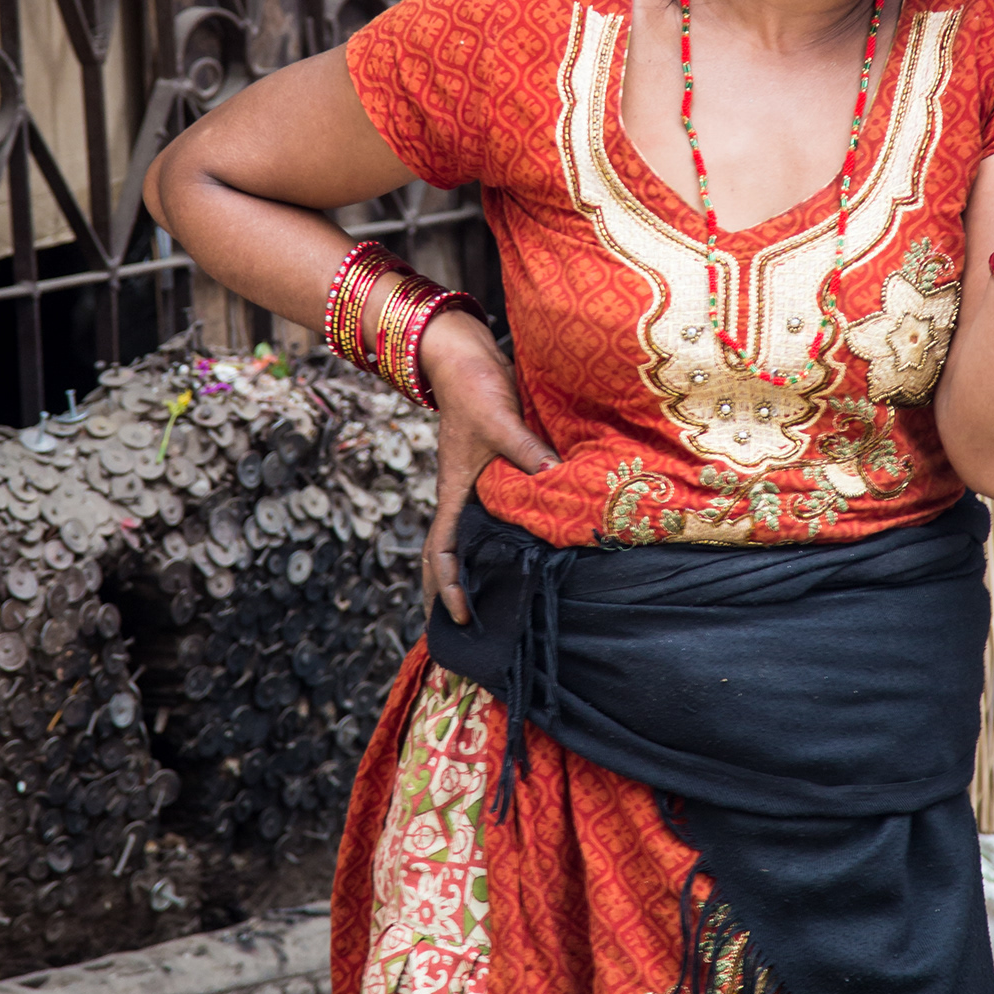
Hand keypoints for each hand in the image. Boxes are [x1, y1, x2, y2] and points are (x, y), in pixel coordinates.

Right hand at [418, 310, 559, 624]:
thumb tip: (553, 477)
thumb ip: (524, 450)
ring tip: (493, 610)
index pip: (441, 552)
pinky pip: (493, 521)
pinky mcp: (493, 476)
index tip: (459, 617)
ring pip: (469, 543)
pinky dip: (499, 545)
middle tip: (464, 635)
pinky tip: (522, 558)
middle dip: (449, 596)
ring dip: (475, 576)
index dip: (447, 587)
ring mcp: (475, 490)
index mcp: (454, 492)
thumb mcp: (500, 419)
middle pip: (447, 559)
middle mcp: (462, 498)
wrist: (464, 357)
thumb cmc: (475, 387)